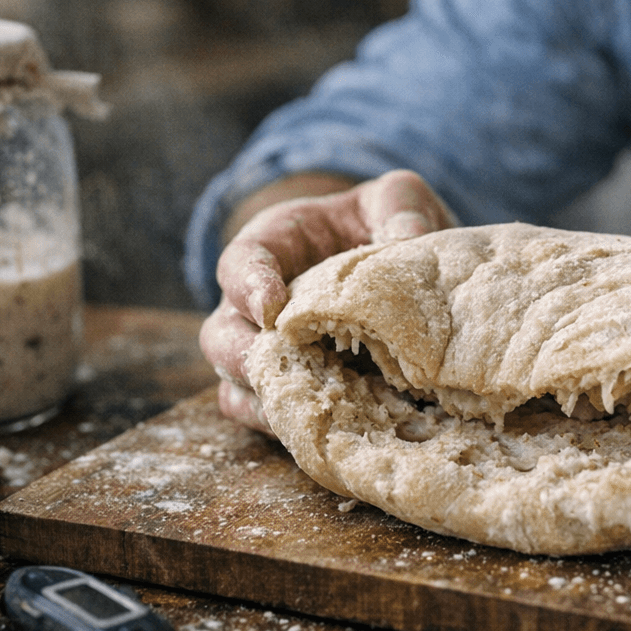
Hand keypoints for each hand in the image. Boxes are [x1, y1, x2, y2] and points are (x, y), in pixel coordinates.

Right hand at [198, 169, 457, 432]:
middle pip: (221, 335)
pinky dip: (290, 428)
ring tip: (306, 406)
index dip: (248, 286)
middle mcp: (256, 304)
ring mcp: (269, 352)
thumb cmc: (385, 223)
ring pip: (234, 386)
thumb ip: (399, 207)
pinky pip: (267, 419)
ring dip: (265, 399)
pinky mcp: (292, 389)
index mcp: (273, 246)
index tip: (271, 307)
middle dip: (242, 354)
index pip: (240, 263)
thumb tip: (409, 237)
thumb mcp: (395, 199)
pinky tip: (329, 431)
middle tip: (279, 365)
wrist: (398, 265)